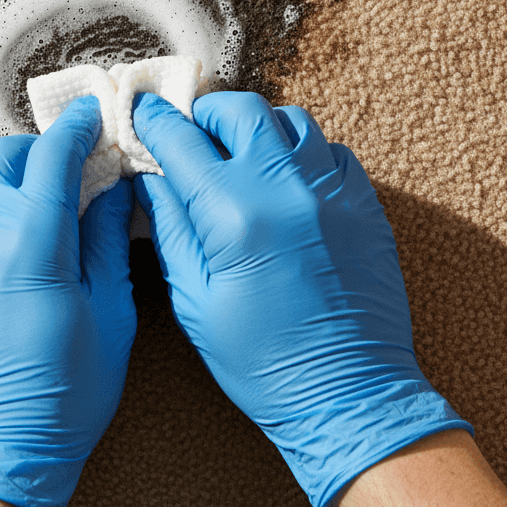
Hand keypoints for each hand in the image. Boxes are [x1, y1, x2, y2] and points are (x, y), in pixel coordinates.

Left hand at [0, 96, 136, 506]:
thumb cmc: (62, 394)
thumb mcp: (110, 314)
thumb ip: (107, 240)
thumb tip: (114, 189)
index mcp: (34, 242)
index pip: (53, 156)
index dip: (75, 126)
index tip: (89, 114)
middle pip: (1, 158)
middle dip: (37, 151)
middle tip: (66, 166)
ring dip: (5, 185)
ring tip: (34, 210)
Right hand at [130, 91, 472, 506]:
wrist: (350, 396)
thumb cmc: (262, 362)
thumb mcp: (194, 300)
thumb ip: (169, 228)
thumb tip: (148, 178)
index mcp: (232, 215)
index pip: (180, 140)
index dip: (154, 120)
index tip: (142, 112)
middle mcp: (284, 188)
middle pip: (239, 109)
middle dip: (206, 113)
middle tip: (192, 135)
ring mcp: (331, 191)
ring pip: (289, 119)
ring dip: (256, 128)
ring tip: (241, 156)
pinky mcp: (364, 204)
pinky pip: (330, 149)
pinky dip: (301, 153)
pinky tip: (287, 182)